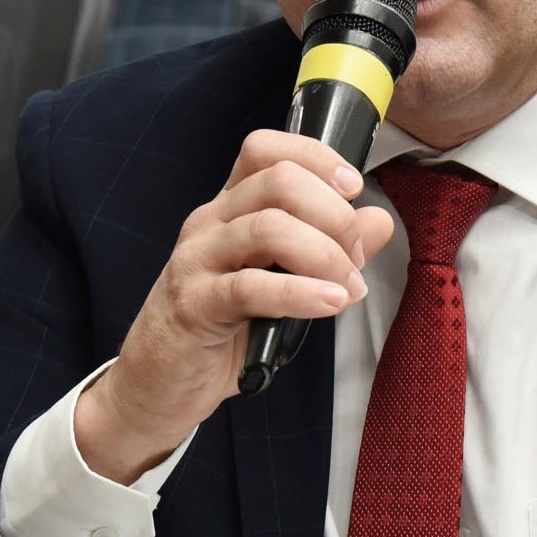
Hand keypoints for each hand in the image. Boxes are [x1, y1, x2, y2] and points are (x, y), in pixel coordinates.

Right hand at [73, 130, 394, 481]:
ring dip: (324, 255)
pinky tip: (328, 303)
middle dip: (333, 214)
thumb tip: (378, 219)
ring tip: (347, 288)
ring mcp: (196, 260)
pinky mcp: (193, 304)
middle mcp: (210, 223)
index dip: (316, 157)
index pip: (265, 151)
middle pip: (278, 180)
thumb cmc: (223, 332)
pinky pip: (250, 286)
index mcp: (230, 208)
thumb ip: (332, 248)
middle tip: (355, 257)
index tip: (353, 188)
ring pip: (268, 227)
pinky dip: (299, 292)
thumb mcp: (286, 284)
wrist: (158, 386)